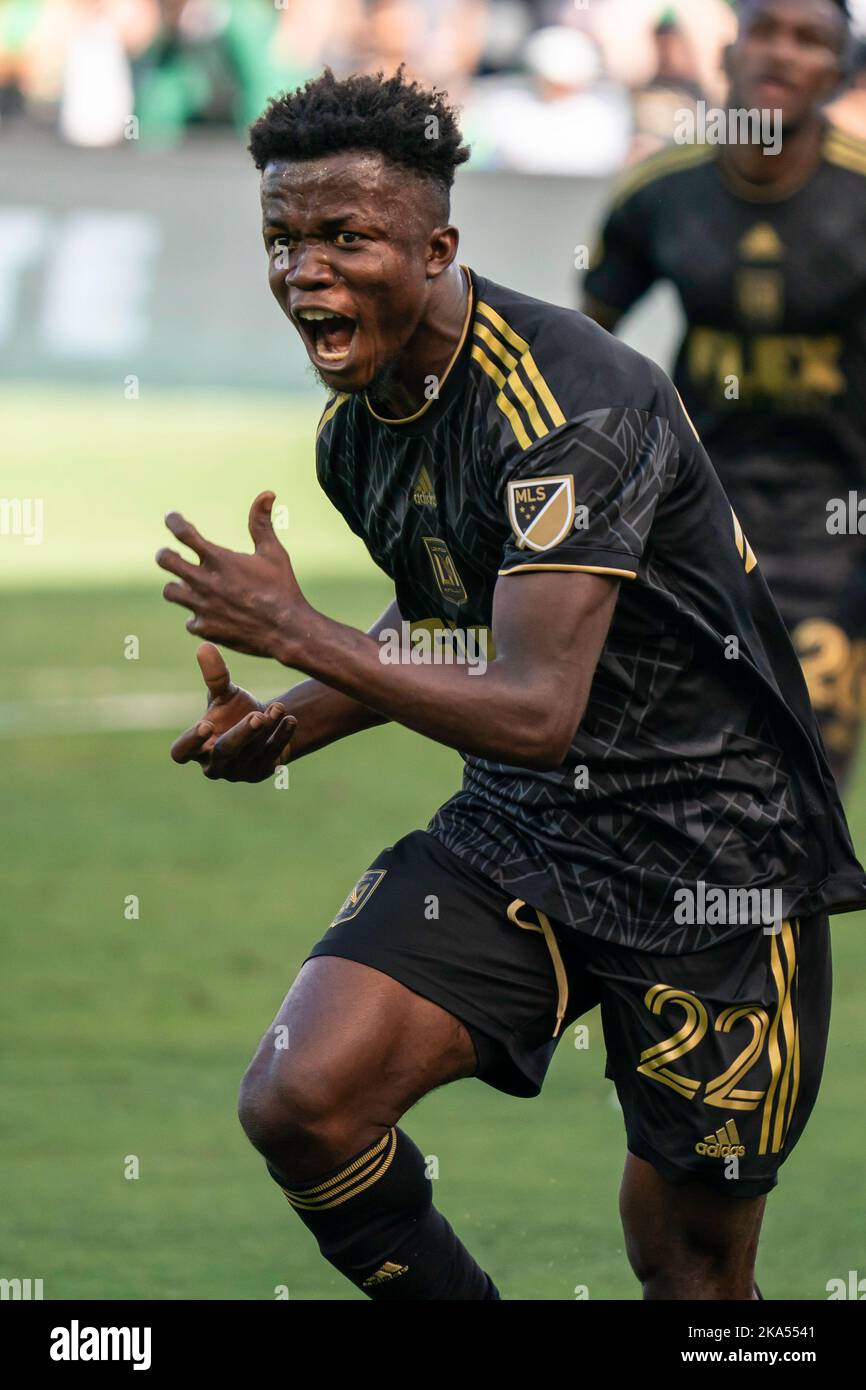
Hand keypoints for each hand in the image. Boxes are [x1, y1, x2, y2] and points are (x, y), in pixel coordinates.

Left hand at [157, 491, 309, 661]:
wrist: (287, 631)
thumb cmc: (282, 588)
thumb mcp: (273, 553)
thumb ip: (261, 523)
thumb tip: (267, 493)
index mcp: (220, 559)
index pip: (184, 533)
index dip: (174, 521)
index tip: (172, 518)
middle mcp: (205, 581)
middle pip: (165, 560)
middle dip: (165, 555)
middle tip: (171, 556)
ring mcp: (202, 606)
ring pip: (170, 591)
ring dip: (178, 586)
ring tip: (188, 585)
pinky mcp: (205, 628)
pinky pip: (190, 620)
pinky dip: (197, 616)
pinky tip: (210, 614)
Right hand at [171, 643, 295, 781]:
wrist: (263, 726)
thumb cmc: (233, 710)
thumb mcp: (223, 694)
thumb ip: (214, 675)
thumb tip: (205, 646)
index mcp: (196, 748)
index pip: (181, 753)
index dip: (191, 742)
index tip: (207, 725)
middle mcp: (215, 765)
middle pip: (224, 753)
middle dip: (242, 735)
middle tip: (257, 717)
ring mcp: (240, 772)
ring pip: (253, 753)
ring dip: (267, 730)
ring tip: (278, 707)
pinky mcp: (263, 772)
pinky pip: (273, 756)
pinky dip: (282, 737)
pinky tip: (290, 719)